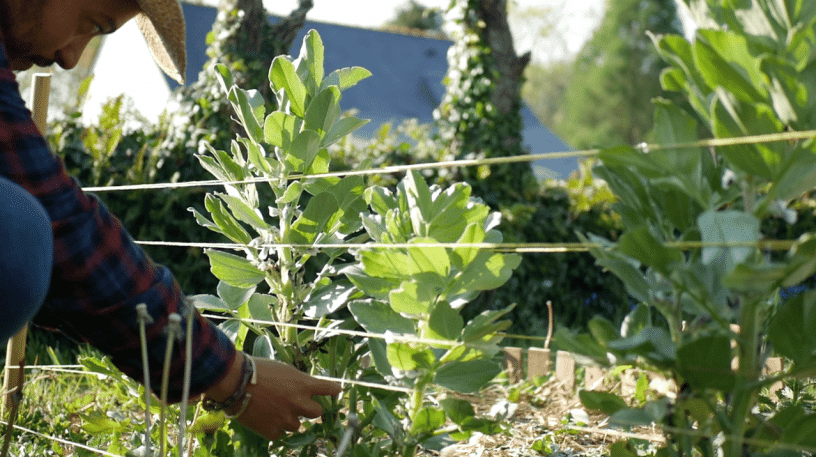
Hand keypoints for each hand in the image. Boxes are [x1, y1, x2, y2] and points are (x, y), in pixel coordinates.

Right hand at [205, 353, 341, 439]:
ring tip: (275, 410)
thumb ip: (297, 381)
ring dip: (290, 419)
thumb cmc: (258, 369)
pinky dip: (274, 428)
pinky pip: (279, 434)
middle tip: (297, 404)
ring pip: (298, 426)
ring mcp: (286, 418)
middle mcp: (299, 403)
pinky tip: (265, 419)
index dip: (333, 390)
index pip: (329, 388)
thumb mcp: (283, 369)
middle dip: (309, 409)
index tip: (336, 391)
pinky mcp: (272, 430)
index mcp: (303, 384)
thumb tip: (303, 388)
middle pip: (317, 412)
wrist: (236, 382)